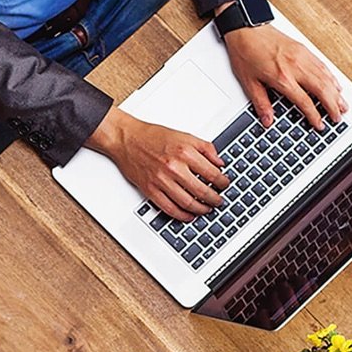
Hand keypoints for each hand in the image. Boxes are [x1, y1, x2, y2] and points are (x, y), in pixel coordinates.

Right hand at [86, 106, 229, 221]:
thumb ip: (206, 148)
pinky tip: (189, 215)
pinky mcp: (150, 190)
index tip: (225, 184)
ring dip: (201, 209)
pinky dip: (182, 215)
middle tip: (219, 201)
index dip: (222, 182)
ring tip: (207, 209)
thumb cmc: (153, 137)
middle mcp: (174, 167)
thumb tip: (220, 163)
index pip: (212, 173)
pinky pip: (170, 209)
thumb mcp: (185, 135)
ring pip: (188, 203)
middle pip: (202, 191)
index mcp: (185, 152)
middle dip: (215, 199)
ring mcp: (161, 180)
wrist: (126, 138)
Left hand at [218, 9, 347, 130]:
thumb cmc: (246, 52)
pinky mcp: (303, 49)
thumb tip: (267, 120)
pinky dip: (332, 77)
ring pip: (326, 77)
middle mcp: (296, 67)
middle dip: (333, 106)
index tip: (320, 125)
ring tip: (343, 105)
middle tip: (338, 118)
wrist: (246, 28)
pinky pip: (322, 65)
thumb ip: (261, 103)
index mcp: (282, 78)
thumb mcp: (249, 83)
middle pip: (322, 90)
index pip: (305, 102)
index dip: (315, 116)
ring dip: (336, 93)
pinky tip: (335, 85)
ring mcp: (302, 57)